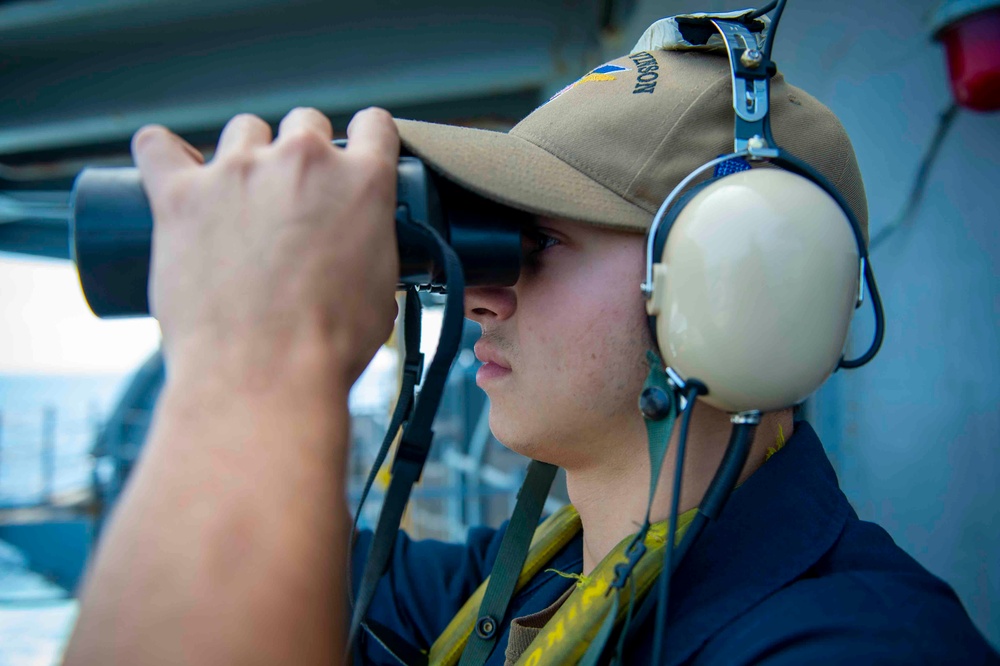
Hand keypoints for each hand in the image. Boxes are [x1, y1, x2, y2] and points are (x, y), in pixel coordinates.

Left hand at [132, 107, 399, 388]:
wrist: (264, 377)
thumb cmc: (327, 348)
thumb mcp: (381, 295)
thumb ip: (375, 256)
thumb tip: (361, 261)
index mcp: (361, 182)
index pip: (373, 125)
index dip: (364, 141)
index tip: (352, 160)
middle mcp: (302, 161)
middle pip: (304, 123)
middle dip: (302, 154)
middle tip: (295, 198)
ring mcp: (237, 173)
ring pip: (243, 130)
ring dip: (245, 157)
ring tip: (238, 199)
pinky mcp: (180, 195)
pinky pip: (156, 146)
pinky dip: (162, 153)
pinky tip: (170, 169)